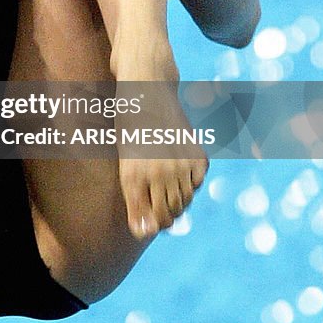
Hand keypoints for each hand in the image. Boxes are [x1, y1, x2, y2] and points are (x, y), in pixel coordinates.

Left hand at [117, 84, 207, 238]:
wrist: (146, 89)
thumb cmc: (128, 129)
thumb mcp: (124, 164)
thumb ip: (135, 200)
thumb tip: (145, 233)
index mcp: (132, 178)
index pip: (149, 224)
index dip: (149, 226)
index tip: (148, 220)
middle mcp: (158, 174)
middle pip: (169, 216)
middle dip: (163, 214)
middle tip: (157, 197)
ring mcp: (181, 165)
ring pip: (184, 202)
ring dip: (176, 199)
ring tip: (165, 180)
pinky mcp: (198, 157)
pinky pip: (197, 183)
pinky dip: (189, 181)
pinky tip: (177, 165)